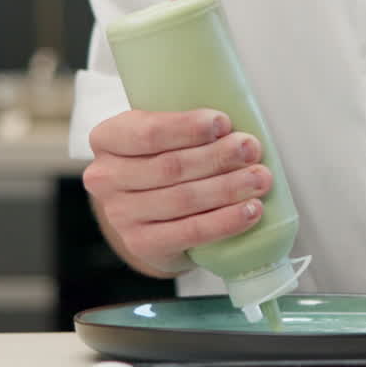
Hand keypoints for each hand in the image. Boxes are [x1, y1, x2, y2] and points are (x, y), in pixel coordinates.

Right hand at [83, 107, 271, 274]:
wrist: (146, 214)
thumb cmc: (161, 159)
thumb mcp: (160, 134)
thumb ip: (186, 126)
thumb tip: (235, 127)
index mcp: (107, 138)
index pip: (147, 132)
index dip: (187, 128)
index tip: (224, 122)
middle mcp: (105, 178)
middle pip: (170, 166)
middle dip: (218, 157)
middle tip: (251, 149)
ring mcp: (120, 215)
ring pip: (183, 199)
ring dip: (228, 188)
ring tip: (260, 178)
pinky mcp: (141, 244)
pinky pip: (190, 232)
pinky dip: (225, 221)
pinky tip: (249, 211)